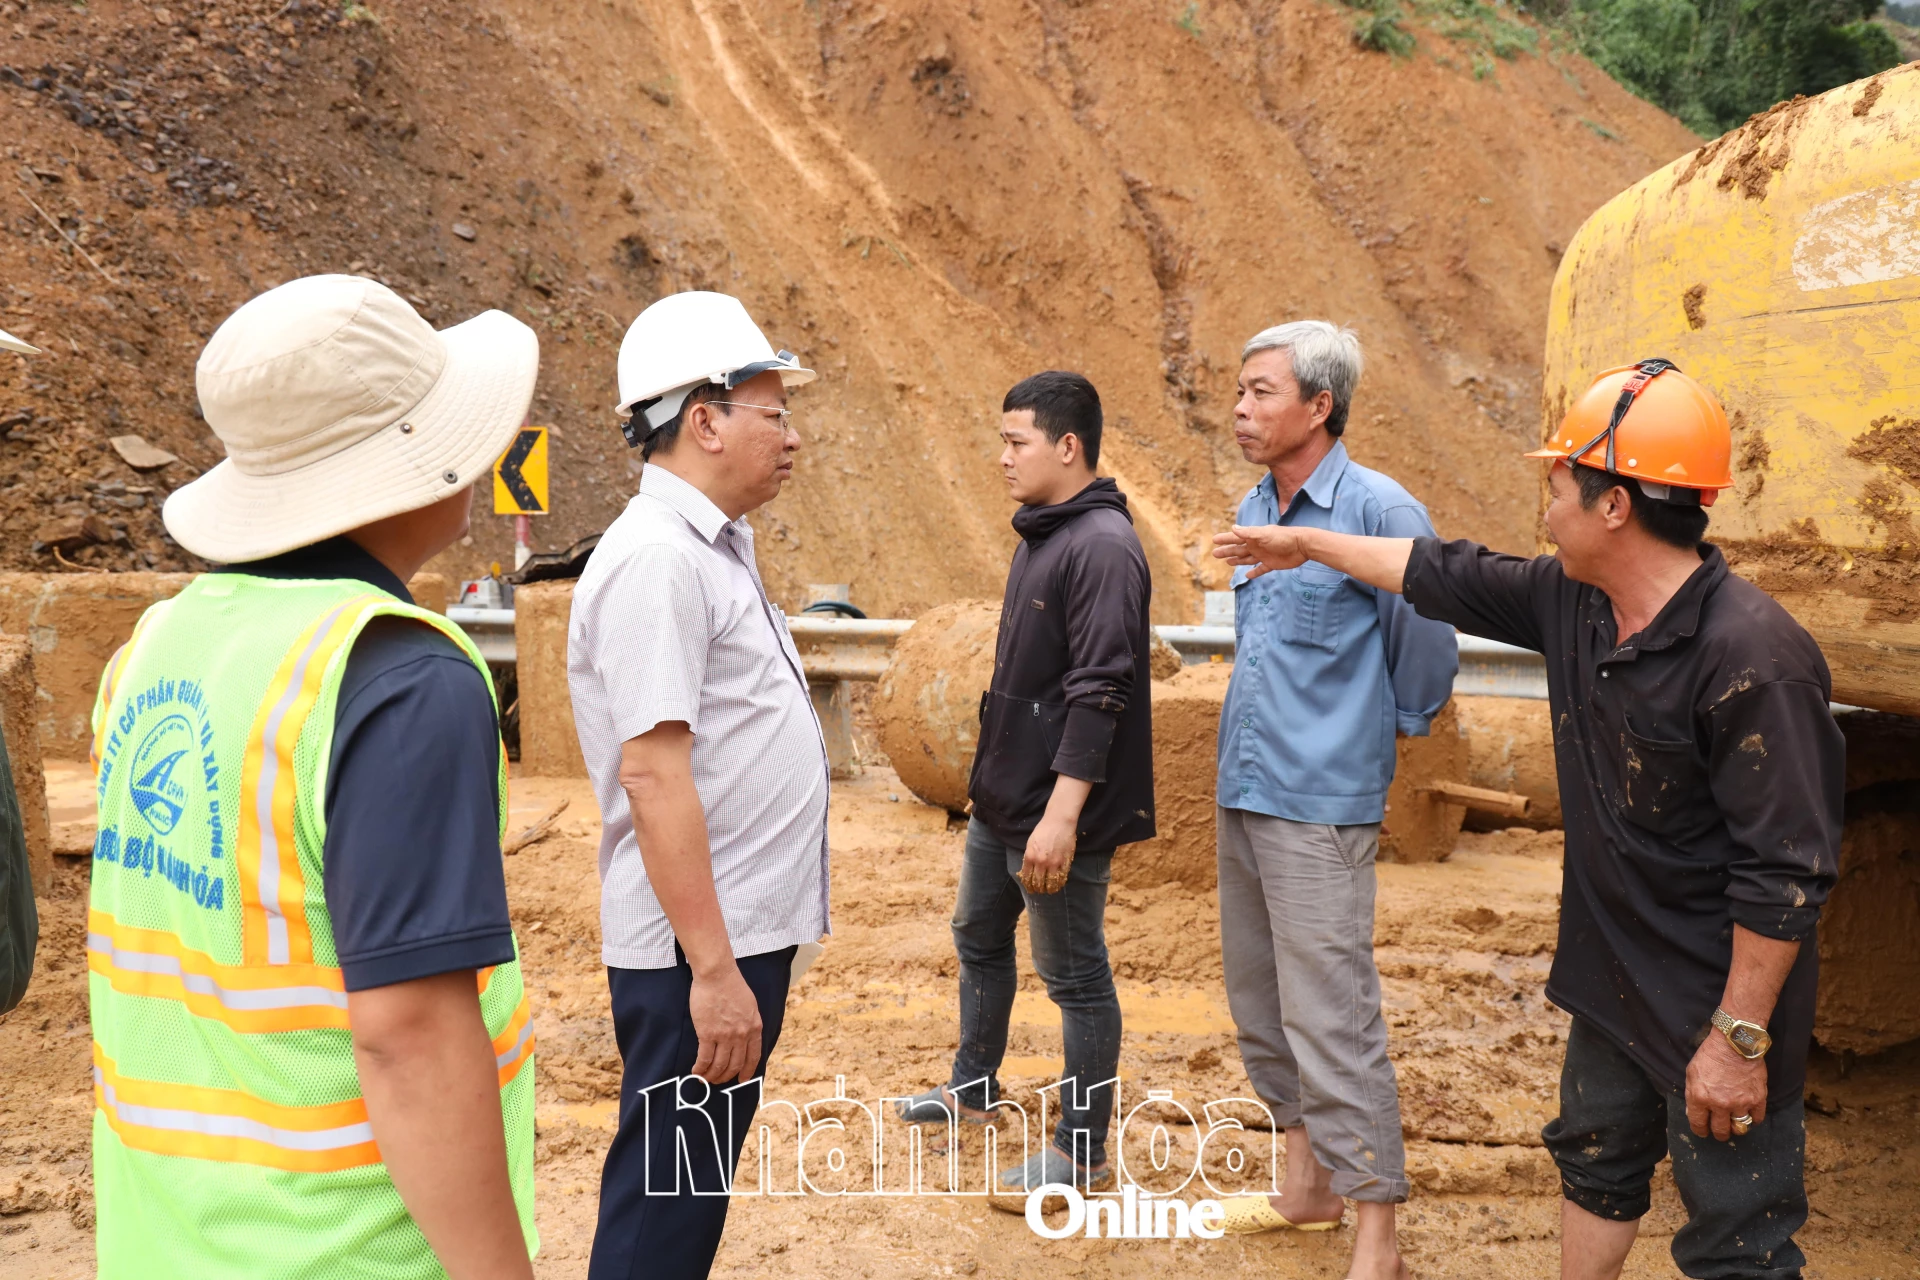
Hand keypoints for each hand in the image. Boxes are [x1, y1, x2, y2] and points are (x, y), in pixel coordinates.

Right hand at [688, 962, 763, 1084]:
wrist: (717, 975)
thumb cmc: (731, 985)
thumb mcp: (750, 1005)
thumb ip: (749, 1023)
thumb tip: (744, 1037)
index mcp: (754, 1027)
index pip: (754, 1056)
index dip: (747, 1071)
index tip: (742, 1080)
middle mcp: (742, 1035)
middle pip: (735, 1064)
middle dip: (726, 1076)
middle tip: (718, 1080)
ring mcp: (725, 1035)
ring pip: (719, 1065)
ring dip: (712, 1076)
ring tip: (705, 1080)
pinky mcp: (708, 1034)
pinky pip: (705, 1058)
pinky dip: (700, 1068)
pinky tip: (696, 1071)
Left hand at [1019, 813, 1076, 894]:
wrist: (1058, 822)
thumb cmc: (1043, 830)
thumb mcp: (1030, 843)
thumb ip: (1029, 857)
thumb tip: (1029, 870)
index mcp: (1030, 856)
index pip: (1027, 877)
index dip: (1028, 885)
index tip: (1030, 889)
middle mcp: (1041, 862)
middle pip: (1038, 882)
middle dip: (1038, 889)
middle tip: (1039, 891)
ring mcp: (1054, 863)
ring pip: (1050, 883)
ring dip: (1049, 889)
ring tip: (1049, 890)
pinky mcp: (1065, 862)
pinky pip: (1062, 877)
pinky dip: (1059, 883)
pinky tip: (1058, 885)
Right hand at [1212, 525, 1310, 579]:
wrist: (1302, 545)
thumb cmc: (1283, 537)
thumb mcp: (1264, 534)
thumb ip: (1248, 533)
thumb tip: (1233, 528)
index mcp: (1253, 537)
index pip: (1236, 538)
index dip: (1225, 539)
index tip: (1214, 540)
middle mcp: (1257, 546)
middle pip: (1238, 549)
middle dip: (1227, 551)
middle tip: (1215, 554)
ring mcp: (1263, 555)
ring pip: (1246, 559)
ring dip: (1237, 560)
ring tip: (1227, 562)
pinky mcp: (1271, 564)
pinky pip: (1260, 569)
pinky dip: (1254, 572)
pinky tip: (1248, 575)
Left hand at [1685, 1031, 1767, 1140]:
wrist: (1735, 1043)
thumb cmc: (1710, 1056)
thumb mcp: (1692, 1074)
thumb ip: (1693, 1095)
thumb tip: (1694, 1113)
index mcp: (1700, 1098)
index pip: (1698, 1124)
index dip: (1700, 1130)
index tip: (1703, 1131)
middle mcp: (1720, 1104)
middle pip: (1720, 1131)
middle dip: (1719, 1133)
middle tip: (1720, 1132)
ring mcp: (1740, 1103)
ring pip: (1739, 1128)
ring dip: (1736, 1128)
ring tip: (1735, 1125)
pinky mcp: (1757, 1099)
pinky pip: (1756, 1119)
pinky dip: (1753, 1119)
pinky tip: (1749, 1115)